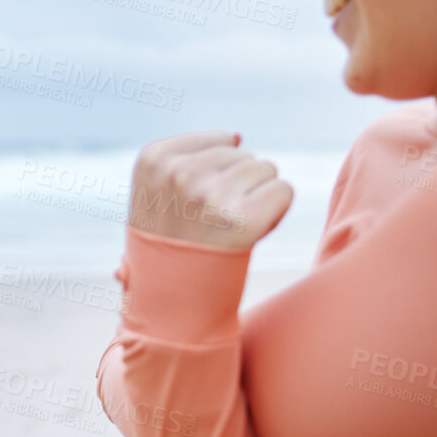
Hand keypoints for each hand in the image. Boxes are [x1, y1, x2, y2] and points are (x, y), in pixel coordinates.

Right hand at [127, 131, 292, 250]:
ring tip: (228, 227)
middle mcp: (177, 172)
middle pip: (243, 154)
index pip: (221, 140)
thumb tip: (238, 136)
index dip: (215, 172)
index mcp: (152, 159)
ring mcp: (208, 194)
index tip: (193, 204)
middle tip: (212, 221)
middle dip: (237, 184)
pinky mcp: (241, 219)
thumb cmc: (169, 242)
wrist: (169, 300)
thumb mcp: (156, 190)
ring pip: (265, 169)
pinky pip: (283, 191)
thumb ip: (189, 156)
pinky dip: (275, 213)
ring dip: (256, 197)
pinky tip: (249, 234)